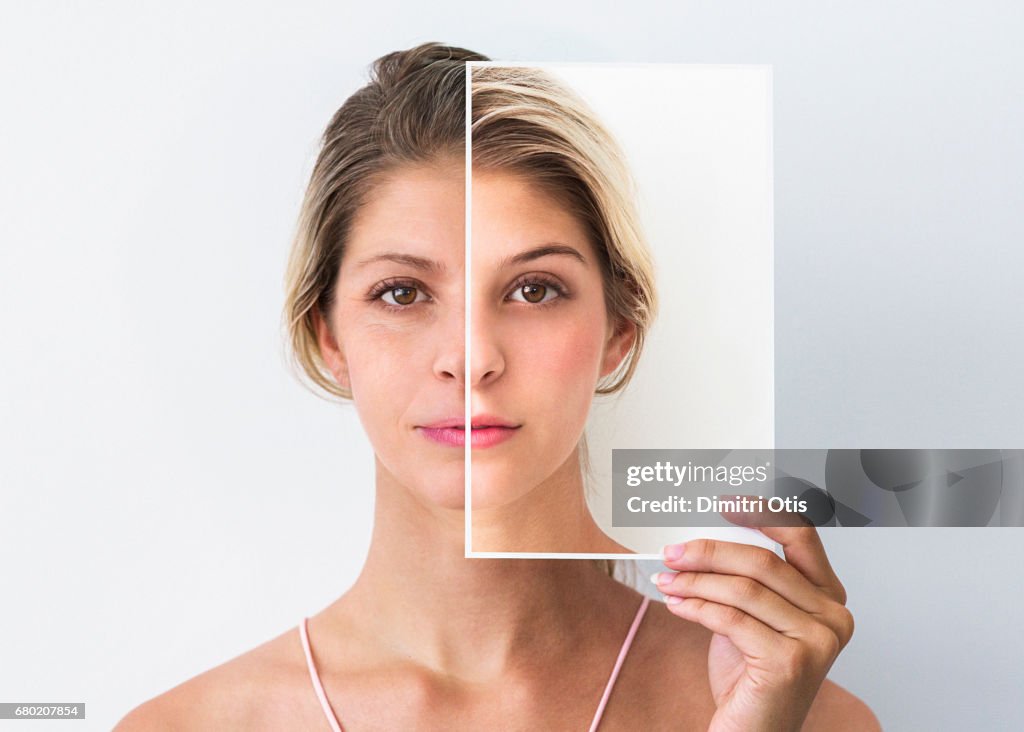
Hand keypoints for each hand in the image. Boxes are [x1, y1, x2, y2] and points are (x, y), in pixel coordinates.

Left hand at [653, 511, 853, 731]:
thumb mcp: (750, 616)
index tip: (724, 502)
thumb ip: (743, 579)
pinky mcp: (791, 662)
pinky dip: (695, 607)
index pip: (801, 536)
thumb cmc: (751, 675)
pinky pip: (730, 619)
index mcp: (828, 596)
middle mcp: (833, 616)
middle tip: (672, 551)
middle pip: (762, 562)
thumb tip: (699, 540)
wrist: (751, 731)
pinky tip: (676, 604)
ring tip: (666, 579)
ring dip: (695, 581)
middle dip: (708, 552)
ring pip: (743, 589)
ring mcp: (817, 640)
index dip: (763, 511)